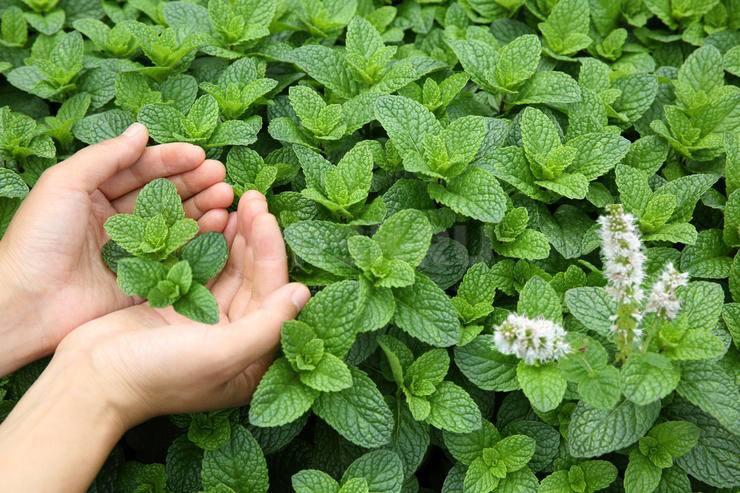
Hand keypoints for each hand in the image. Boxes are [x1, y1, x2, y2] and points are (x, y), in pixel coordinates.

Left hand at [0, 124, 233, 373]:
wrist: (29, 302)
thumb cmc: (39, 239)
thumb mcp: (64, 184)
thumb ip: (104, 157)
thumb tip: (140, 131)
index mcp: (93, 193)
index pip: (139, 169)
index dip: (170, 160)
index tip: (200, 154)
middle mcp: (116, 218)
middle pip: (163, 193)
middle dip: (194, 182)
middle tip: (221, 176)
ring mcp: (132, 249)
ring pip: (175, 221)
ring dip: (202, 207)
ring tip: (226, 198)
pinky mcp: (145, 276)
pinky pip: (177, 253)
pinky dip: (200, 238)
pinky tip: (219, 225)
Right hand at [50, 192, 309, 426]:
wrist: (89, 380)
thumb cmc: (157, 375)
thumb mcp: (221, 354)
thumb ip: (267, 326)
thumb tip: (302, 292)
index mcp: (254, 360)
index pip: (272, 294)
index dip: (271, 252)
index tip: (265, 215)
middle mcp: (236, 340)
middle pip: (254, 279)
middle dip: (255, 238)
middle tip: (252, 198)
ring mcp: (207, 324)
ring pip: (231, 271)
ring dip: (236, 238)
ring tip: (238, 202)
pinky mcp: (180, 309)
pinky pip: (203, 270)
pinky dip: (209, 245)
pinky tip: (213, 218)